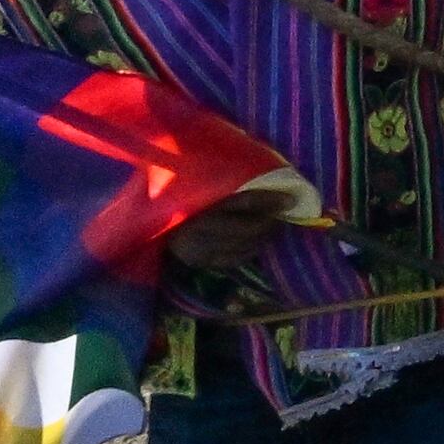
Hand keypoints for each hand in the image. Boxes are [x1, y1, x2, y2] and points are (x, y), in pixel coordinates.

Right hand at [168, 179, 303, 278]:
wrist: (152, 221)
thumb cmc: (184, 195)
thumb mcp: (207, 185)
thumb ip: (232, 185)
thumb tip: (269, 183)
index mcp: (197, 199)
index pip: (241, 201)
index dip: (268, 200)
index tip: (291, 199)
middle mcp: (196, 225)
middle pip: (245, 227)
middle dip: (268, 222)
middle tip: (282, 215)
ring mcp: (195, 246)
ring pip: (242, 244)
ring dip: (262, 237)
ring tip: (272, 226)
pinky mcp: (197, 260)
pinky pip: (233, 258)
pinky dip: (250, 250)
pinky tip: (257, 242)